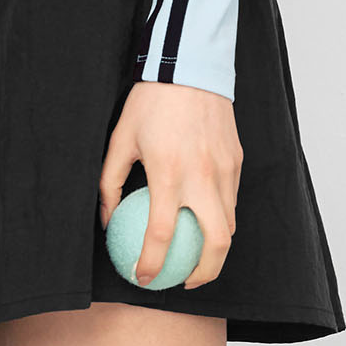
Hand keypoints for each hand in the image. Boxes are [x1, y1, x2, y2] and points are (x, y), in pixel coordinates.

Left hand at [99, 80, 242, 290]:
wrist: (190, 65)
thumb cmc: (151, 101)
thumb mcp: (121, 138)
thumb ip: (111, 182)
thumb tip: (108, 218)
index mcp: (169, 172)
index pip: (161, 234)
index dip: (151, 264)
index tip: (143, 277)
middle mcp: (202, 176)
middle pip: (215, 243)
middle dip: (203, 274)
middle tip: (185, 280)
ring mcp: (224, 169)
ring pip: (230, 224)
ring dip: (216, 248)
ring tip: (198, 256)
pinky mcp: (236, 159)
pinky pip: (233, 199)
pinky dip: (222, 217)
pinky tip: (206, 218)